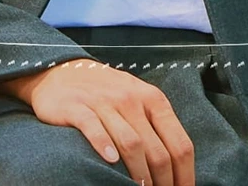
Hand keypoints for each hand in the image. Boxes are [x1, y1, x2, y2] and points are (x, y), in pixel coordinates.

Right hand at [0, 59, 194, 184]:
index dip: (185, 172)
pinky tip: (110, 162)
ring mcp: (105, 103)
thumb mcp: (138, 100)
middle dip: (164, 179)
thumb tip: (176, 163)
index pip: (179, 142)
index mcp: (154, 100)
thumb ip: (155, 125)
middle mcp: (133, 100)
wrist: (63, 73)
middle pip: (157, 149)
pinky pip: (94, 128)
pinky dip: (104, 145)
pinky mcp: (78, 107)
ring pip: (131, 142)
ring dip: (139, 171)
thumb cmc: (106, 92)